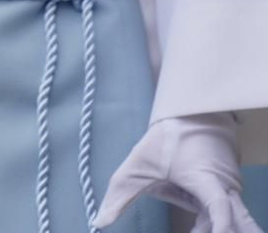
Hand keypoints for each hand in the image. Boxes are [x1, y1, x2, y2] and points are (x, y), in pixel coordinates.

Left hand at [94, 115, 261, 231]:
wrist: (192, 114)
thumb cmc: (166, 140)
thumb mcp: (137, 167)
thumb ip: (119, 196)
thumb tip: (99, 223)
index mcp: (206, 180)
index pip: (220, 207)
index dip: (222, 224)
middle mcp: (226, 187)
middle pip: (235, 222)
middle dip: (221, 232)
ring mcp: (232, 189)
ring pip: (230, 218)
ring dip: (212, 228)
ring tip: (193, 231)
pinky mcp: (230, 190)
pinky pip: (225, 211)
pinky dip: (214, 223)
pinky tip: (198, 229)